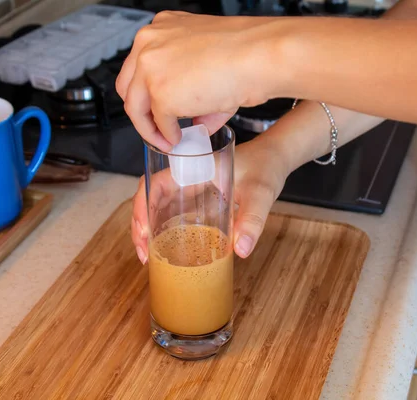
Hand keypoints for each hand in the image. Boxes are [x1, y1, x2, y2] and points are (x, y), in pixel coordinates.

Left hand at [116, 11, 277, 151]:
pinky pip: (158, 123)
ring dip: (149, 129)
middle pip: (127, 86)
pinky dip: (167, 135)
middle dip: (141, 111)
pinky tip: (179, 139)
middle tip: (155, 127)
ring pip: (135, 107)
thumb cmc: (246, 53)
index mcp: (161, 28)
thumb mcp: (208, 61)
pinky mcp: (160, 94)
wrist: (259, 56)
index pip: (137, 64)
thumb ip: (191, 86)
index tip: (153, 107)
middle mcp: (149, 43)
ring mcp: (151, 69)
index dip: (144, 91)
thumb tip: (196, 120)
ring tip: (165, 140)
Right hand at [131, 137, 288, 263]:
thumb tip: (241, 249)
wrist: (276, 157)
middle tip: (143, 253)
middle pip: (151, 196)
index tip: (144, 232)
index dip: (142, 206)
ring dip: (150, 228)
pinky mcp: (199, 197)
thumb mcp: (261, 192)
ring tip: (148, 255)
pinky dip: (165, 228)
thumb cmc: (266, 166)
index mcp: (193, 166)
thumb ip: (253, 219)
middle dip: (140, 224)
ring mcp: (191, 187)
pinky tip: (166, 247)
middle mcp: (187, 175)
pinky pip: (175, 211)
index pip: (156, 182)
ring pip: (160, 205)